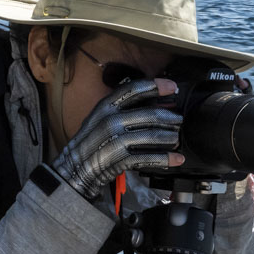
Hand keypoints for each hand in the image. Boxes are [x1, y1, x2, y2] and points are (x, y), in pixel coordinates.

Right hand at [51, 78, 183, 201]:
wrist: (75, 168)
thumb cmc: (92, 141)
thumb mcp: (100, 118)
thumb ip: (121, 109)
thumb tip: (153, 103)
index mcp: (105, 106)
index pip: (133, 90)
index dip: (155, 86)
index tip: (172, 87)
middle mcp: (110, 120)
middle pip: (149, 114)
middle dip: (169, 117)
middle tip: (178, 120)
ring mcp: (115, 140)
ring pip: (152, 135)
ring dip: (170, 137)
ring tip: (176, 139)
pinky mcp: (119, 159)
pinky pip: (148, 157)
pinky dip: (165, 159)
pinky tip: (175, 159)